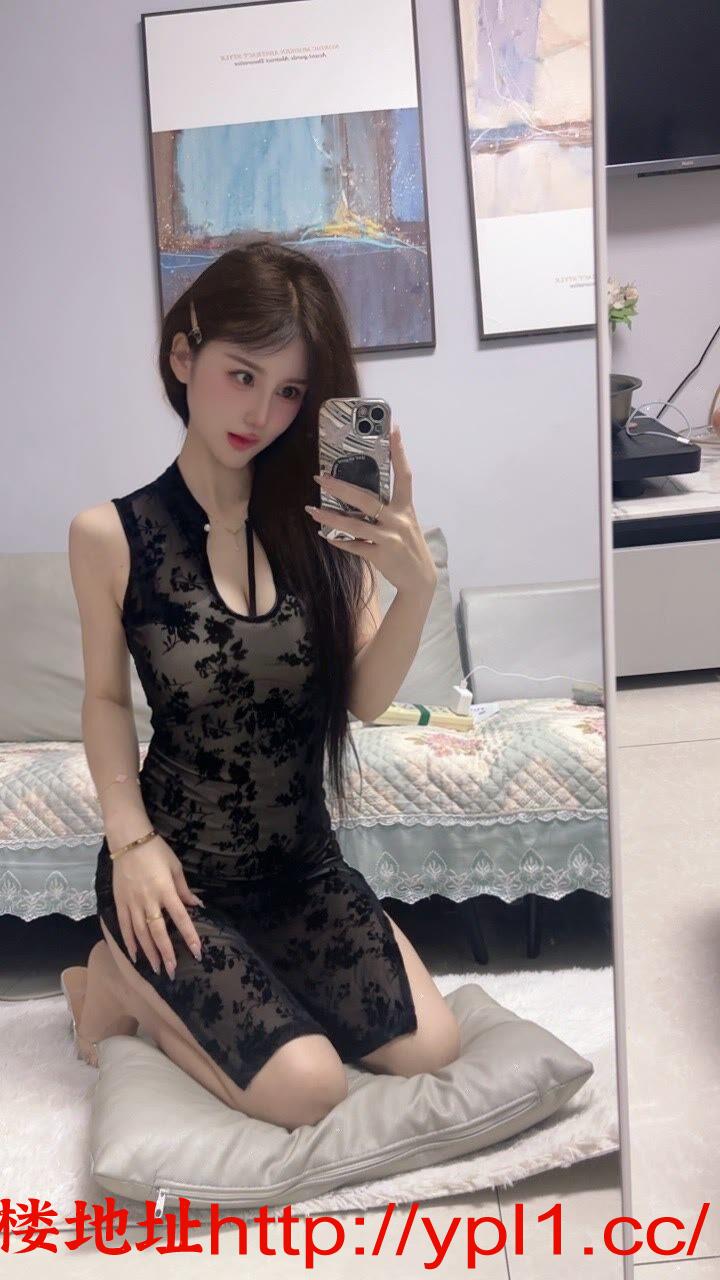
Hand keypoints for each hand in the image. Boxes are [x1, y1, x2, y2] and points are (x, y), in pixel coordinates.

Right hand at [111, 833, 203, 976]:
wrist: (128, 840)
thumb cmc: (156, 851)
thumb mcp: (175, 867)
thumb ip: (184, 889)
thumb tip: (197, 905)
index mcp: (165, 890)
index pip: (180, 918)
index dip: (189, 936)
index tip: (197, 952)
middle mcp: (148, 900)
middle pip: (158, 932)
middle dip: (166, 953)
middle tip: (172, 970)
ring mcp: (132, 902)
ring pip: (140, 933)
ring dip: (149, 952)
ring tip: (156, 968)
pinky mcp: (120, 902)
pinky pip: (124, 926)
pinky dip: (129, 942)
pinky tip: (134, 954)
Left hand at [305, 424, 437, 595]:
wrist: (420, 580)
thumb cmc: (408, 545)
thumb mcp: (404, 522)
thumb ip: (387, 507)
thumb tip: (357, 492)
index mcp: (406, 507)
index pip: (404, 474)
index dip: (399, 451)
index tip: (394, 428)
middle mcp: (398, 519)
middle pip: (366, 499)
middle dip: (341, 487)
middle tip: (320, 477)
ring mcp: (389, 538)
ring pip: (354, 524)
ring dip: (330, 516)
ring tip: (311, 508)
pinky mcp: (381, 555)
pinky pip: (354, 545)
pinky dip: (339, 540)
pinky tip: (325, 534)